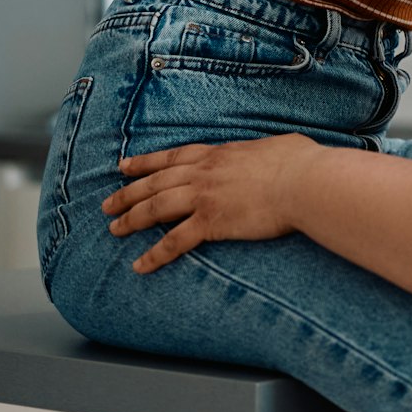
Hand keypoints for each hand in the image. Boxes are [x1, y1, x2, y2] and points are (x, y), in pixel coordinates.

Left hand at [103, 136, 323, 273]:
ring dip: (131, 219)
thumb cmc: (301, 163)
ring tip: (114, 229)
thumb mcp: (277, 146)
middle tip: (107, 204)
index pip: (171, 157)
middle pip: (155, 183)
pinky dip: (154, 255)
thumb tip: (272, 153)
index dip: (144, 162)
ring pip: (156, 208)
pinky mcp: (211, 222)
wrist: (304, 182)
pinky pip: (174, 241)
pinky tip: (140, 265)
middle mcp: (204, 173)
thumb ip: (262, 152)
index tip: (124, 167)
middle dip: (127, 194)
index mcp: (218, 154)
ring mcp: (204, 197)